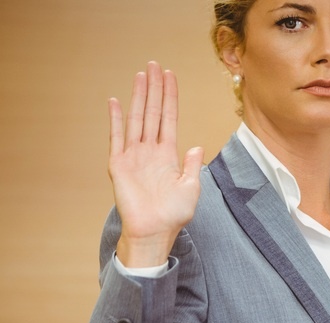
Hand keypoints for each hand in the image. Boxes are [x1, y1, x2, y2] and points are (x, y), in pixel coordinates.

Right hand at [109, 61, 203, 266]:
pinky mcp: (119, 165)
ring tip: (142, 75)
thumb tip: (197, 147)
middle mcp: (150, 151)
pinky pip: (117, 138)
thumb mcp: (191, 188)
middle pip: (152, 112)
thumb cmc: (174, 214)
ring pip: (137, 119)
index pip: (169, 118)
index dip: (170, 98)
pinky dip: (116, 120)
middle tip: (155, 65)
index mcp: (168, 155)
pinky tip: (115, 101)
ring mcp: (134, 156)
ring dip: (139, 97)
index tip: (171, 77)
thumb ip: (193, 166)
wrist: (155, 232)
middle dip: (155, 89)